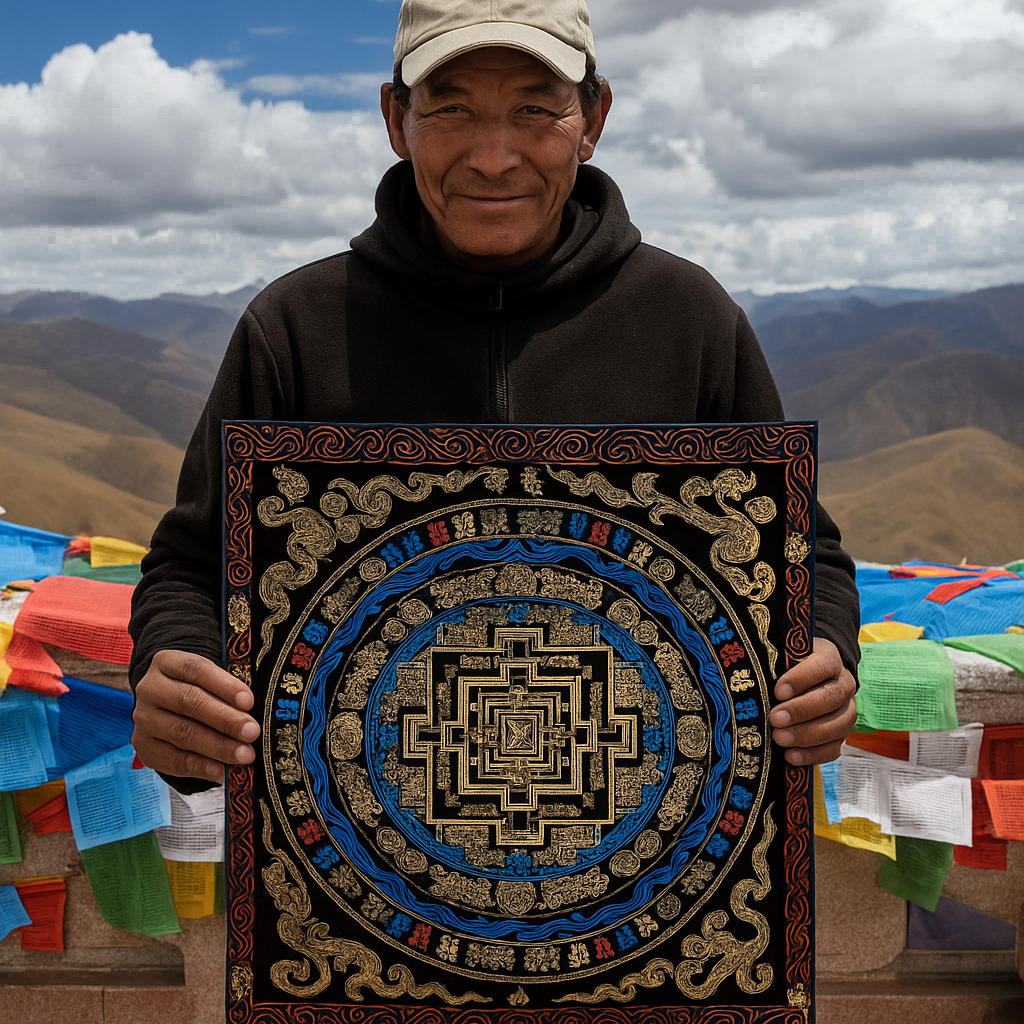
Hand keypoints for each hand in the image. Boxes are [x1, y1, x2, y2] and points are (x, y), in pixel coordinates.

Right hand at [132, 650, 259, 782]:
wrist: (167, 706)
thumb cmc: (200, 689)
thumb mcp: (210, 678)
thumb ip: (229, 688)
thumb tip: (254, 709)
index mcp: (167, 662)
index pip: (196, 669)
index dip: (224, 685)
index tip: (249, 701)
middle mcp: (151, 688)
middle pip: (189, 702)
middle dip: (225, 719)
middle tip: (252, 732)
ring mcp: (144, 718)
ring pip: (182, 732)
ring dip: (217, 746)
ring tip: (244, 754)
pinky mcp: (143, 745)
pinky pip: (172, 758)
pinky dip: (199, 766)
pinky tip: (220, 770)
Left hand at [768, 637, 855, 765]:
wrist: (806, 680)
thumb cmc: (788, 667)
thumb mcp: (782, 657)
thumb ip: (773, 664)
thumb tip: (751, 674)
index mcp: (829, 658)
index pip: (823, 665)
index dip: (802, 678)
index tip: (778, 691)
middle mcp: (843, 684)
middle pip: (831, 697)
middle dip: (801, 710)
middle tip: (775, 719)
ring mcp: (845, 711)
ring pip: (837, 725)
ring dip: (806, 735)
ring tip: (779, 738)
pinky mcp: (840, 735)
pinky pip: (833, 748)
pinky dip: (812, 754)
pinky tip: (791, 755)